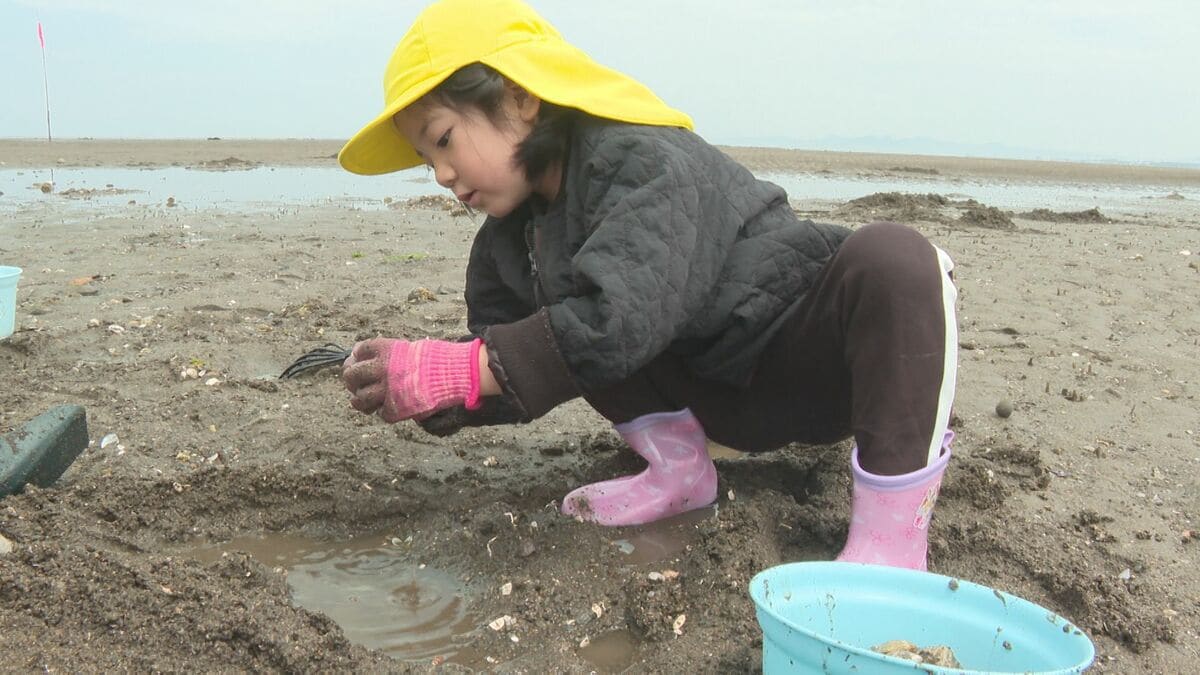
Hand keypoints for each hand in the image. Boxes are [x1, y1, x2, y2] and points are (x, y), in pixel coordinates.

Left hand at [342, 337, 482, 422]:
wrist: (454, 373)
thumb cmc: (438, 359)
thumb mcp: (410, 349)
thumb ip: (390, 356)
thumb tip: (371, 364)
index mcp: (385, 350)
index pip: (359, 350)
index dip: (356, 356)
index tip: (357, 360)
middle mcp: (381, 369)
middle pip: (351, 375)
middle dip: (351, 379)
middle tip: (354, 383)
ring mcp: (387, 390)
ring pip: (360, 399)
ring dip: (360, 400)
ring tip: (363, 401)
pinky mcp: (395, 408)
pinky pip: (381, 413)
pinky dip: (382, 412)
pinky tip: (387, 408)